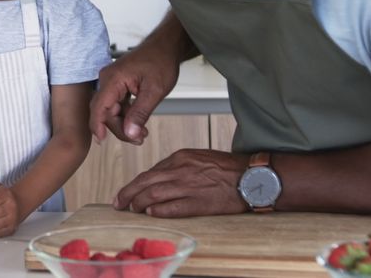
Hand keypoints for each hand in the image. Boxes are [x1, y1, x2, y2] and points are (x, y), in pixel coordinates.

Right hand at [91, 42, 179, 144]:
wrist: (166, 46)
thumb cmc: (161, 62)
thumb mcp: (154, 91)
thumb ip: (140, 113)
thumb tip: (130, 134)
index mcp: (113, 79)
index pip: (99, 107)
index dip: (98, 125)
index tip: (102, 141)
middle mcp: (108, 79)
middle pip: (105, 111)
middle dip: (120, 128)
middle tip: (138, 140)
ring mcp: (112, 81)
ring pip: (112, 110)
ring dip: (124, 124)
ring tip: (142, 134)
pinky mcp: (118, 84)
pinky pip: (117, 104)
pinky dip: (127, 115)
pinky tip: (139, 124)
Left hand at [114, 149, 248, 217]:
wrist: (251, 176)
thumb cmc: (226, 168)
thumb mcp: (198, 157)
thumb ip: (178, 166)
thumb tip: (159, 178)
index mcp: (180, 157)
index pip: (150, 172)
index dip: (135, 183)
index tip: (127, 191)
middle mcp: (181, 170)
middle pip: (145, 182)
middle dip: (128, 193)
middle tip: (118, 202)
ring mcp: (189, 186)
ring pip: (154, 194)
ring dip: (138, 203)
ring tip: (131, 210)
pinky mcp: (199, 202)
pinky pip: (172, 208)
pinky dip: (158, 210)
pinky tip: (150, 213)